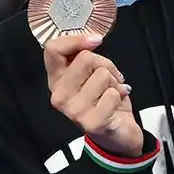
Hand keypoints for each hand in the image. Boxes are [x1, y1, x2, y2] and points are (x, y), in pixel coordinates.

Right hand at [43, 34, 143, 156]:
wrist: (118, 134)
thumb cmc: (104, 100)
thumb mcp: (90, 73)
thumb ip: (84, 56)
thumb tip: (92, 39)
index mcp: (56, 80)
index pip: (52, 49)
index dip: (76, 39)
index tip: (95, 41)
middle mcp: (59, 96)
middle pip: (85, 58)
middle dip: (104, 64)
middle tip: (108, 79)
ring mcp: (73, 111)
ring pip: (101, 74)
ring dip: (114, 81)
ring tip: (112, 93)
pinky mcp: (91, 122)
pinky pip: (111, 93)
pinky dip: (120, 95)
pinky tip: (115, 105)